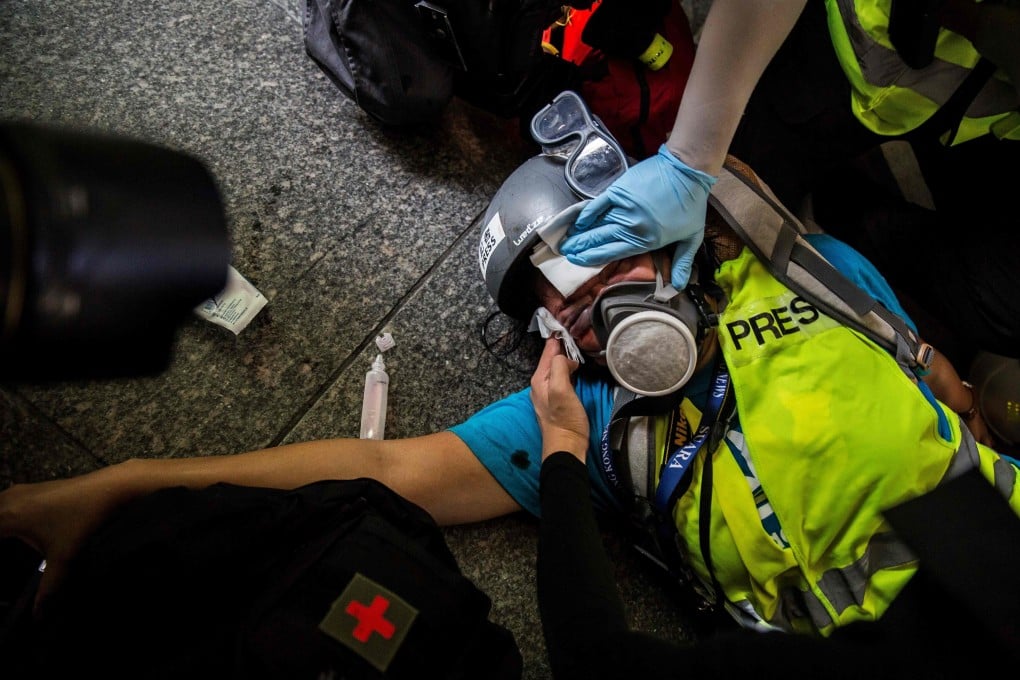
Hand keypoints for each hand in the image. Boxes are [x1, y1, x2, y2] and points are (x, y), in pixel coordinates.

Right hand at [0, 474, 116, 617]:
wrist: (109, 488)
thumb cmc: (84, 520)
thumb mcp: (64, 558)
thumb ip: (48, 589)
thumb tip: (38, 618)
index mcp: (8, 516)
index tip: (3, 570)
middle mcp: (8, 500)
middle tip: (5, 556)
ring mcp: (19, 491)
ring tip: (6, 545)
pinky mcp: (31, 489)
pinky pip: (4, 503)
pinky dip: (3, 517)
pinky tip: (11, 531)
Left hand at [530, 337, 588, 461]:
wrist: (566, 446)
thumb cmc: (565, 419)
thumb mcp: (561, 389)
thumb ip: (559, 367)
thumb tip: (566, 358)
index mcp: (540, 378)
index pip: (548, 350)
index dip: (558, 337)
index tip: (568, 324)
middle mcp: (541, 383)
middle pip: (552, 358)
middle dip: (562, 345)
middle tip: (577, 333)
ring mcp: (549, 392)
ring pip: (557, 367)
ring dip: (566, 357)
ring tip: (578, 346)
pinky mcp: (559, 400)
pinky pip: (563, 377)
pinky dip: (569, 369)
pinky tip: (577, 368)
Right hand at [559, 144, 716, 288]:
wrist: (686, 171)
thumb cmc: (691, 204)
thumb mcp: (692, 237)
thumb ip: (682, 263)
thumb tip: (677, 287)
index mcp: (645, 240)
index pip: (612, 253)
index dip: (592, 258)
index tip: (578, 261)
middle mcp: (631, 226)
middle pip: (600, 240)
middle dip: (580, 248)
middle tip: (565, 253)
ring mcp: (624, 207)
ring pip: (596, 225)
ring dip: (579, 234)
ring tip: (565, 241)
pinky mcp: (620, 190)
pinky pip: (599, 204)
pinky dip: (587, 213)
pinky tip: (577, 222)